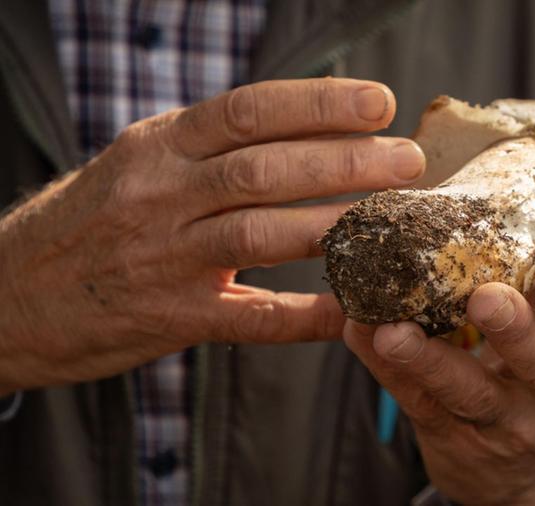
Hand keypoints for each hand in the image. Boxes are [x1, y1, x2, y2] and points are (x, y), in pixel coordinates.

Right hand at [0, 78, 425, 394]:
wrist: (10, 293)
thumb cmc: (95, 220)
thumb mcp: (140, 162)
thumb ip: (213, 148)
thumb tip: (309, 125)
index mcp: (158, 146)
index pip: (247, 111)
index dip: (318, 103)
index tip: (378, 103)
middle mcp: (159, 194)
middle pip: (265, 169)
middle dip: (345, 161)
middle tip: (408, 161)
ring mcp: (163, 258)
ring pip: (261, 234)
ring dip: (336, 225)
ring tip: (395, 219)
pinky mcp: (171, 318)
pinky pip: (251, 317)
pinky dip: (305, 314)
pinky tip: (353, 309)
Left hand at [344, 264, 534, 504]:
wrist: (530, 474)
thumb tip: (479, 205)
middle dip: (514, 330)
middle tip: (486, 299)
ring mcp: (508, 421)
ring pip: (473, 393)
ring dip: (431, 360)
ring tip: (395, 332)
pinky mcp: (457, 436)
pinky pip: (420, 401)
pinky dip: (389, 367)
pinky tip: (363, 336)